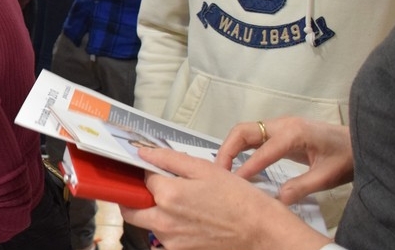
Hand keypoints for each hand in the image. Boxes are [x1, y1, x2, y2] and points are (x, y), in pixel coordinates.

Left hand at [121, 148, 330, 249]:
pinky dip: (168, 227)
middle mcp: (163, 221)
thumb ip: (170, 159)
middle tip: (151, 189)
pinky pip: (163, 238)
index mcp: (168, 195)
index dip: (149, 170)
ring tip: (182, 204)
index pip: (143, 178)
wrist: (263, 233)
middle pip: (132, 208)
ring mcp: (170, 241)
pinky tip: (190, 219)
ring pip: (147, 224)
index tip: (157, 169)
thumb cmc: (239, 198)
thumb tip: (144, 153)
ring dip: (153, 212)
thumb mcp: (206, 169)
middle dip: (136, 197)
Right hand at [215, 116, 352, 205]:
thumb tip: (277, 200)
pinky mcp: (280, 132)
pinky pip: (253, 137)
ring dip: (230, 148)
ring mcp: (280, 126)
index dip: (247, 167)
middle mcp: (282, 125)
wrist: (359, 142)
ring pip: (245, 132)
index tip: (234, 183)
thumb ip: (302, 187)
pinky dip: (240, 148)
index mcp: (294, 133)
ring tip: (223, 170)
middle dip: (228, 150)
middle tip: (219, 172)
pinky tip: (237, 165)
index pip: (262, 151)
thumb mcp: (327, 176)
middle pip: (243, 131)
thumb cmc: (346, 157)